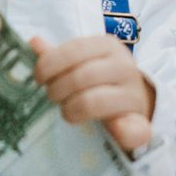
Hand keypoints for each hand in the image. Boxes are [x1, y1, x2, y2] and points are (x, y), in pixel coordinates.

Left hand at [32, 33, 155, 152]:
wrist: (137, 104)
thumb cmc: (101, 81)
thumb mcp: (84, 63)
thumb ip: (59, 56)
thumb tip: (34, 42)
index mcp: (108, 46)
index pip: (73, 49)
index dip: (49, 64)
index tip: (39, 79)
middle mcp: (124, 66)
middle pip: (80, 77)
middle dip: (57, 90)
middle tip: (52, 98)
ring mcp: (134, 94)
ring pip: (92, 101)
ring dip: (71, 110)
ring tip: (67, 112)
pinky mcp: (141, 123)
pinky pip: (131, 130)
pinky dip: (121, 132)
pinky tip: (111, 131)